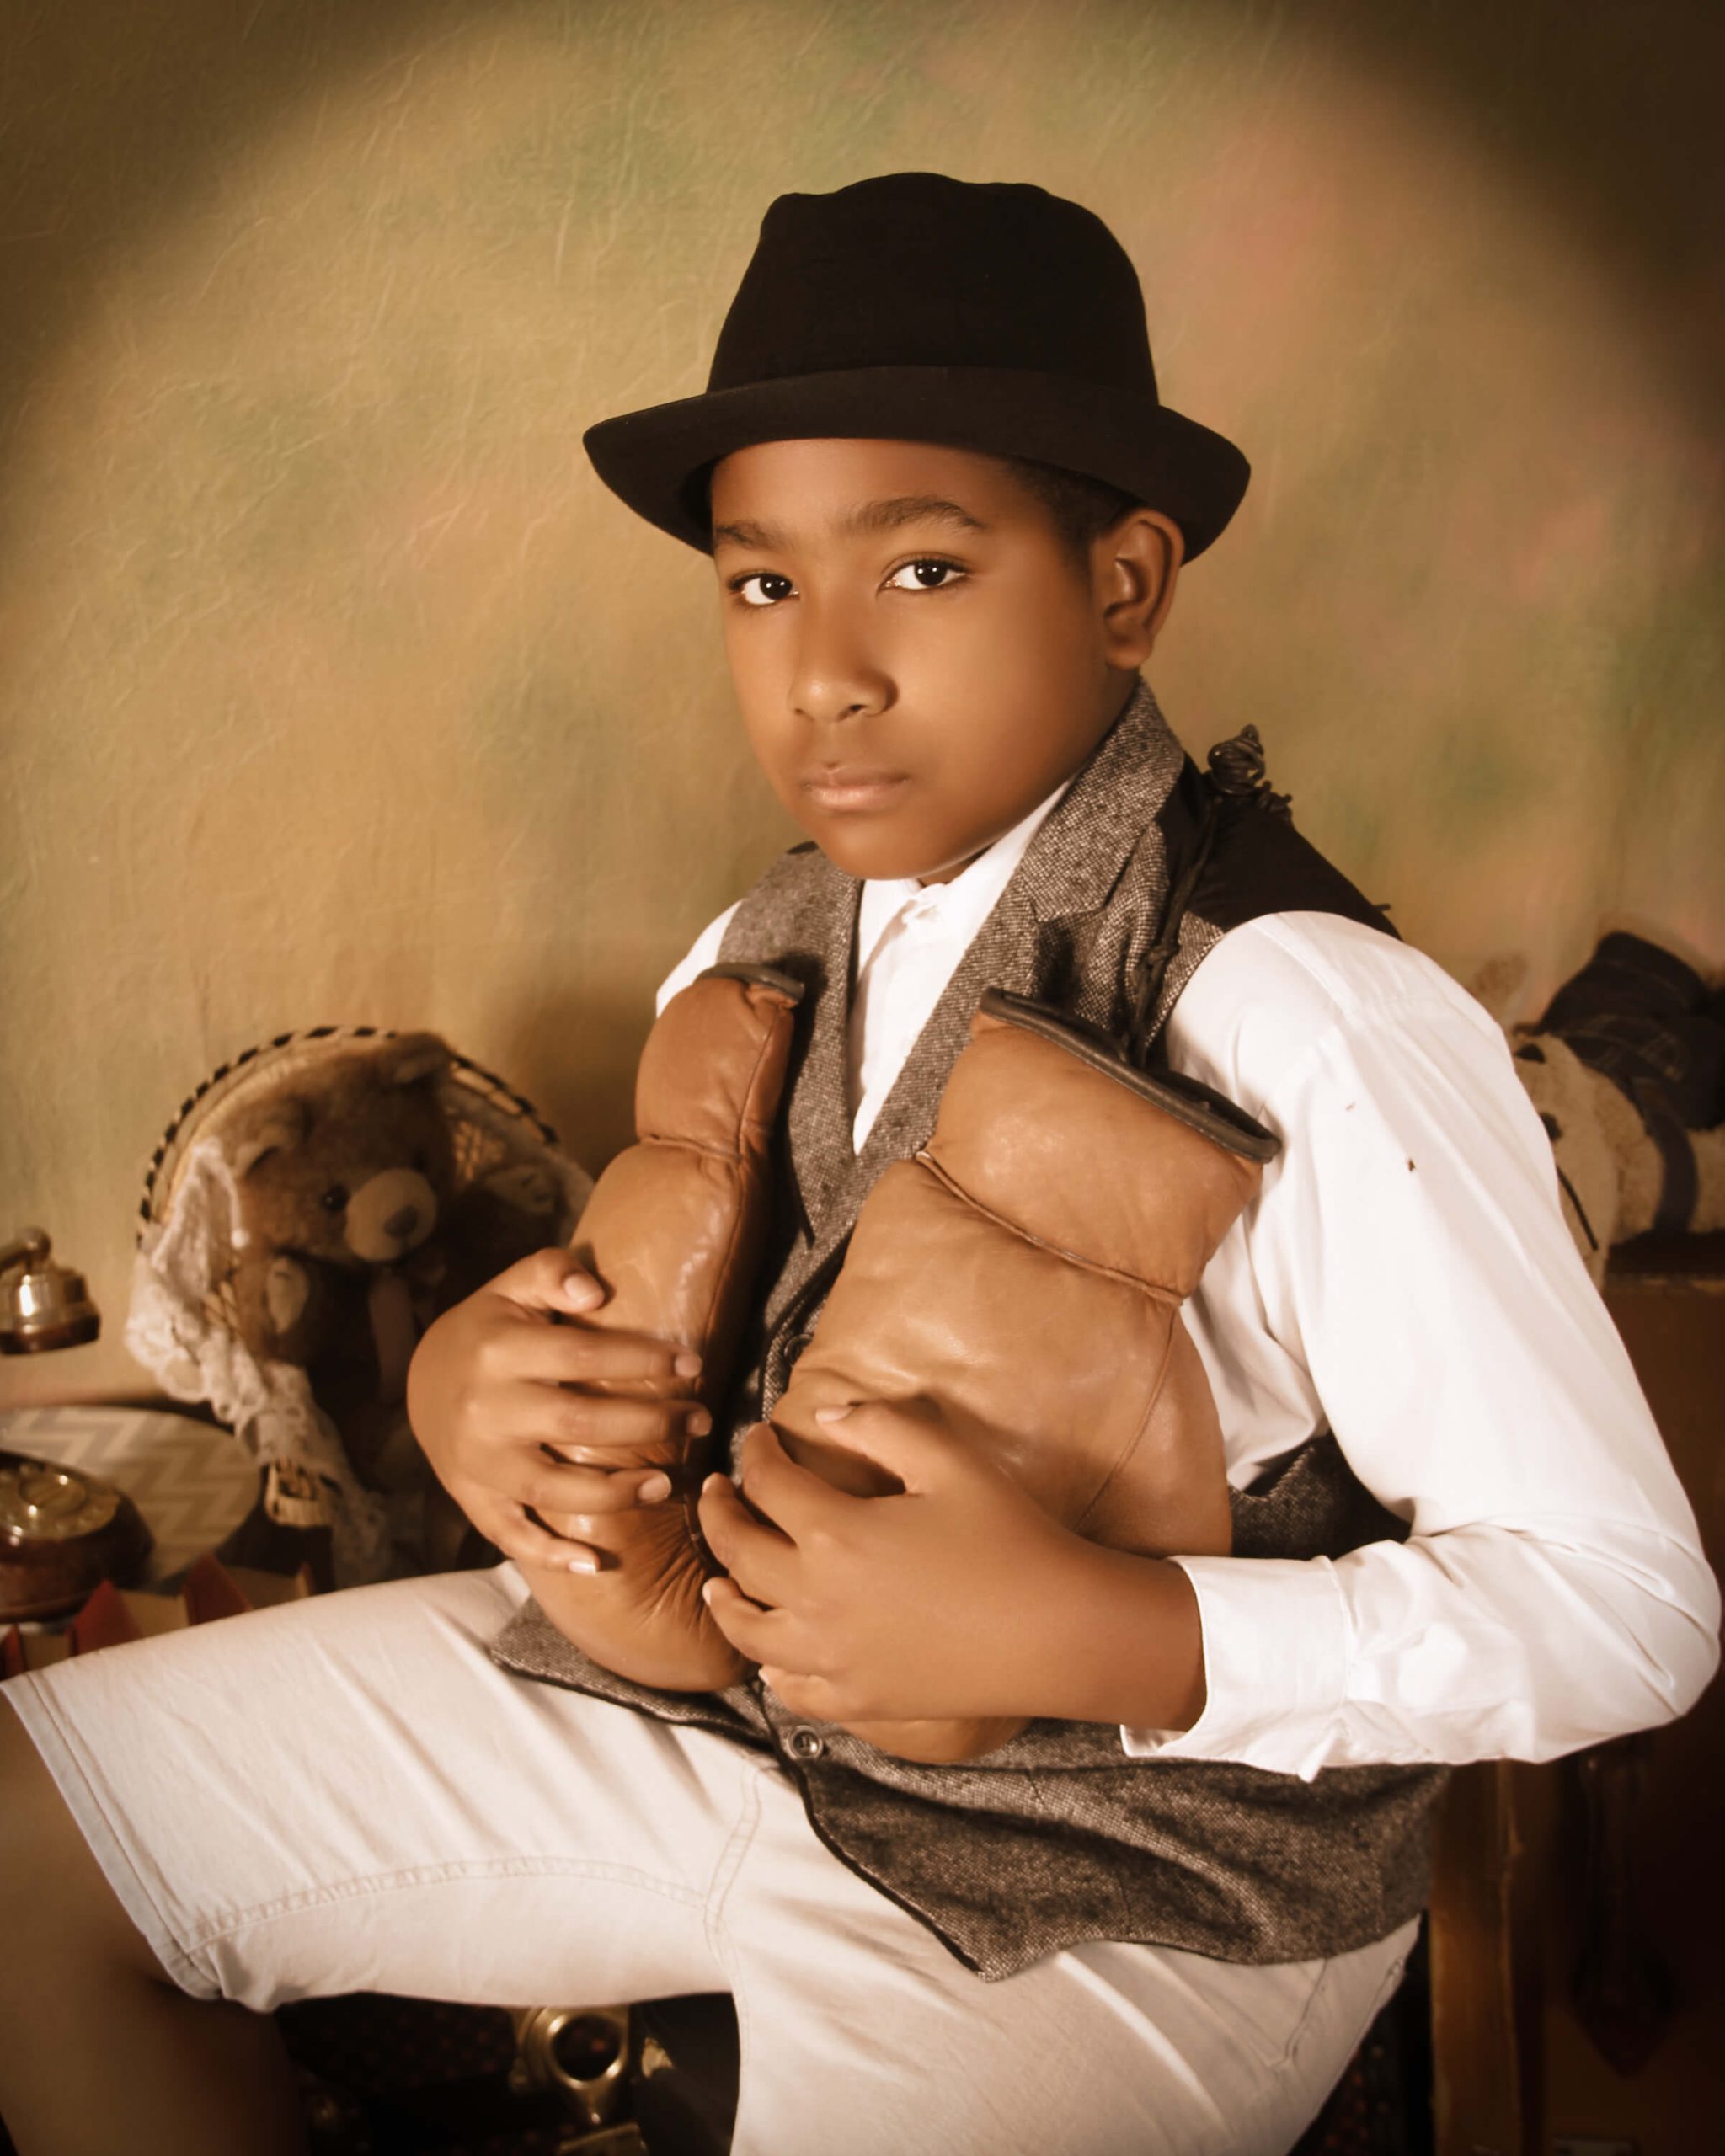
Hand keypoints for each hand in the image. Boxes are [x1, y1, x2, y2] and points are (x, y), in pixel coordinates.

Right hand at [405, 1247, 706, 1571]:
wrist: (421, 1379)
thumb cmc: (490, 1327)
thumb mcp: (513, 1286)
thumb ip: (553, 1272)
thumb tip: (596, 1293)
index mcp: (498, 1350)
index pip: (584, 1355)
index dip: (644, 1360)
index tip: (694, 1366)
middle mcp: (486, 1408)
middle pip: (578, 1423)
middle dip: (649, 1424)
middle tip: (699, 1420)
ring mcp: (477, 1461)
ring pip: (550, 1487)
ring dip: (614, 1494)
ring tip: (667, 1484)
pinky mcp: (472, 1498)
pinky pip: (510, 1534)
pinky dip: (550, 1554)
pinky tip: (596, 1563)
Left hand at [696, 1399, 1097, 1726]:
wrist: (1057, 1630)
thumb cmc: (1009, 1537)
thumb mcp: (949, 1460)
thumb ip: (881, 1425)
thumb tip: (827, 1415)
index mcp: (835, 1533)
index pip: (767, 1484)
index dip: (756, 1454)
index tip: (757, 1437)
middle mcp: (816, 1600)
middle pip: (739, 1554)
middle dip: (719, 1515)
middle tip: (715, 1492)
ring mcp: (833, 1658)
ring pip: (749, 1631)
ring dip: (724, 1599)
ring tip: (716, 1581)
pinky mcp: (860, 1698)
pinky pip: (794, 1689)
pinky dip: (771, 1670)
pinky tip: (770, 1658)